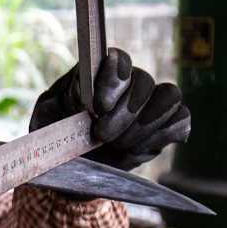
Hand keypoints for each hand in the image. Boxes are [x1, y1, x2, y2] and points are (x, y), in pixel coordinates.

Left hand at [30, 48, 190, 170]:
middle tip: (102, 135)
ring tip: (118, 144)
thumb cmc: (54, 136)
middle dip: (125, 112)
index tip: (99, 106)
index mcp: (97, 74)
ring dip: (144, 124)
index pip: (117, 59)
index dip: (113, 79)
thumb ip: (63, 98)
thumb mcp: (47, 115)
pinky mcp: (162, 128)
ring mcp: (148, 105)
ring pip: (168, 96)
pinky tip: (135, 150)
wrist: (70, 167)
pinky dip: (162, 135)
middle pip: (144, 81)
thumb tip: (84, 92)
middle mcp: (127, 84)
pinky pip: (180, 120)